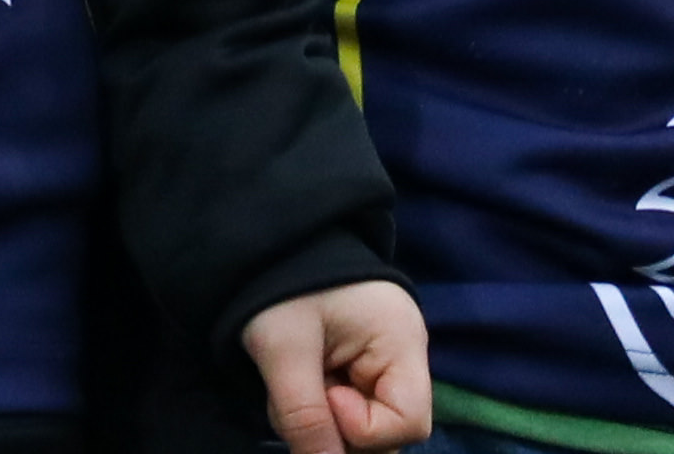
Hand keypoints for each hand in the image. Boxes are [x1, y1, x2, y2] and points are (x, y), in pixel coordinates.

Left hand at [240, 277, 432, 453]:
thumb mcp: (283, 349)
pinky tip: (297, 382)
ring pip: (364, 428)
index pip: (409, 424)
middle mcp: (404, 356)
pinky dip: (318, 409)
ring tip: (292, 383)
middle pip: (389, 433)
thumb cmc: (279, 283)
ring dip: (323, 422)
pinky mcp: (360, 366)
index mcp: (401, 342)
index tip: (322, 393)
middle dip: (338, 430)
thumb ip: (304, 416)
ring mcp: (384, 362)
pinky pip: (348, 409)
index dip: (361, 428)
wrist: (264, 240)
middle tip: (298, 395)